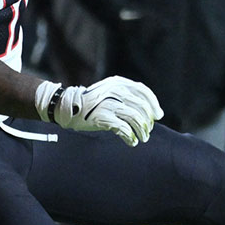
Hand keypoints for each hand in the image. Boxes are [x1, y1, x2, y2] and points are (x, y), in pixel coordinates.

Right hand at [38, 76, 164, 145]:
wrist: (67, 107)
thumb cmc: (92, 103)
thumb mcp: (109, 93)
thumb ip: (126, 97)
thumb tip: (150, 111)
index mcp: (118, 82)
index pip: (143, 91)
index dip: (153, 104)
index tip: (158, 116)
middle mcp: (114, 90)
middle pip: (141, 106)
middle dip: (147, 121)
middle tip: (148, 132)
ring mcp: (107, 103)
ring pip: (134, 118)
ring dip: (142, 131)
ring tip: (143, 138)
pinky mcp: (101, 117)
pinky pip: (123, 128)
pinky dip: (130, 136)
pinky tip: (131, 141)